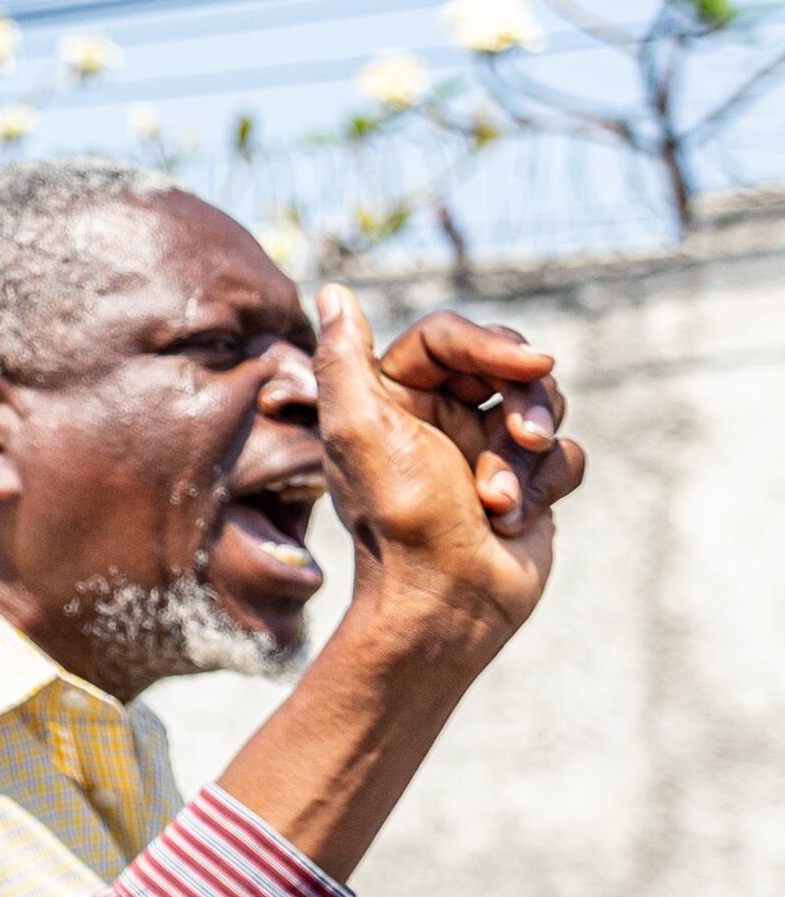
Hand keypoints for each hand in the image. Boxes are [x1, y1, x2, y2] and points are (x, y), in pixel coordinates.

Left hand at [313, 291, 579, 648]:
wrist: (445, 603)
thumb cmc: (400, 518)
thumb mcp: (359, 431)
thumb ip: (344, 358)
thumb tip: (333, 292)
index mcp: (393, 397)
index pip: (449, 337)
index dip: (491, 343)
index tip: (529, 365)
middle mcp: (437, 417)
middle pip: (508, 363)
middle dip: (526, 399)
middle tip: (523, 437)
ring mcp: (484, 449)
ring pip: (542, 408)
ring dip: (527, 455)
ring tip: (497, 500)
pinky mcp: (526, 482)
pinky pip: (562, 455)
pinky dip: (546, 484)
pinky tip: (513, 521)